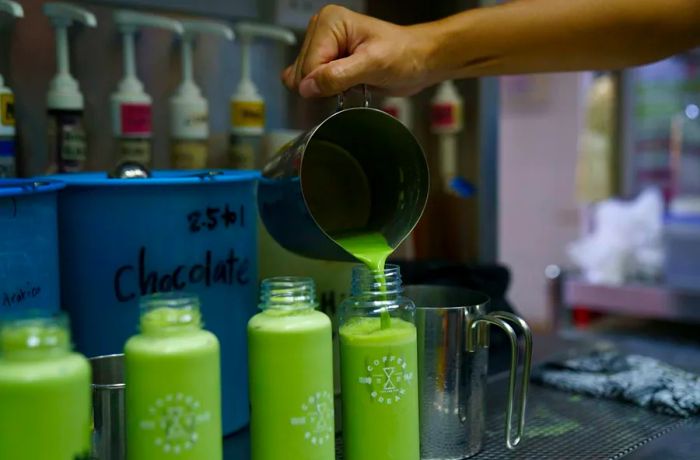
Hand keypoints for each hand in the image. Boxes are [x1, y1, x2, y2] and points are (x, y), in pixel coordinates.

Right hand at [282, 5, 435, 97]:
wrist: (418, 60)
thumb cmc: (403, 55)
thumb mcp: (373, 65)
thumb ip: (338, 76)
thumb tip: (307, 87)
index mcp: (329, 22)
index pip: (307, 65)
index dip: (325, 82)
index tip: (349, 81)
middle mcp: (321, 31)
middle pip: (301, 73)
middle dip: (325, 85)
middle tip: (354, 80)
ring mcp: (323, 47)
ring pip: (303, 81)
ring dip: (328, 88)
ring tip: (353, 80)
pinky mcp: (327, 61)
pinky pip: (310, 84)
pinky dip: (325, 91)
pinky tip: (345, 85)